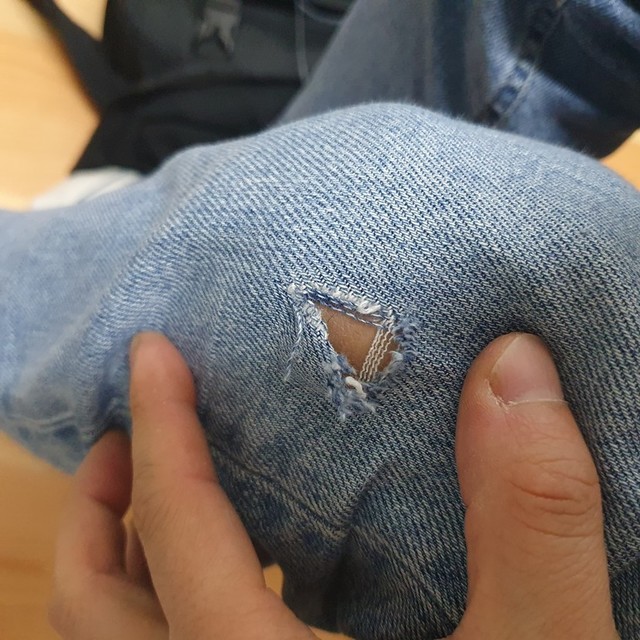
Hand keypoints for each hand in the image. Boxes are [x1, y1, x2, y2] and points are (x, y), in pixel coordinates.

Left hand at [49, 332, 619, 638]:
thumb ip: (531, 515)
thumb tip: (515, 365)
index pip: (175, 528)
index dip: (160, 427)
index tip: (149, 353)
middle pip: (95, 607)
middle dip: (101, 506)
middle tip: (128, 434)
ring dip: (123, 561)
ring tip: (152, 492)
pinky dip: (172, 609)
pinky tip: (239, 580)